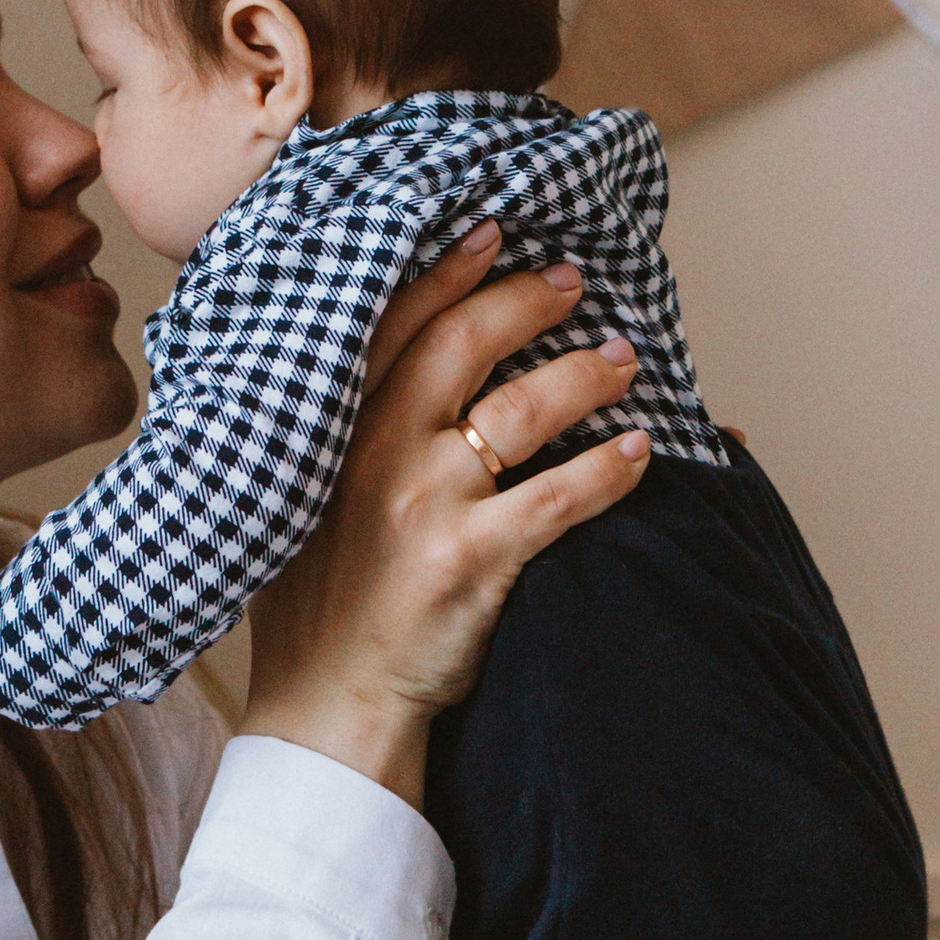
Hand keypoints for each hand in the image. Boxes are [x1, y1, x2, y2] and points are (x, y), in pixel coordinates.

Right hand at [242, 225, 648, 804]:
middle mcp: (376, 454)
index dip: (448, 272)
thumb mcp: (298, 501)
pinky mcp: (472, 561)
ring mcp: (425, 505)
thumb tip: (388, 386)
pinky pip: (562, 496)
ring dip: (586, 375)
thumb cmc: (319, 606)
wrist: (327, 706)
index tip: (494, 233)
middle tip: (575, 282)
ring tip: (624, 360)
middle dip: (527, 300)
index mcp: (332, 432)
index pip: (393, 325)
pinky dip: (611, 468)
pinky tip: (641, 452)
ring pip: (525, 409)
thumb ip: (335, 438)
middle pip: (464, 344)